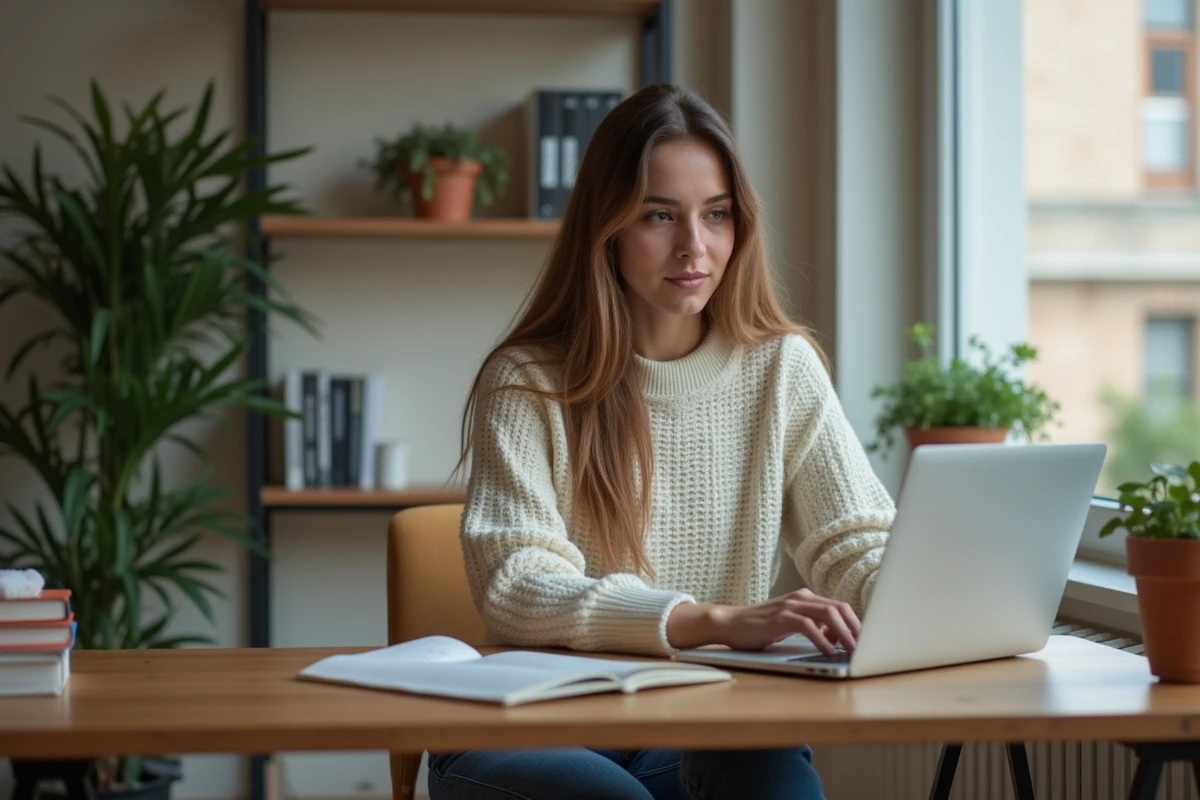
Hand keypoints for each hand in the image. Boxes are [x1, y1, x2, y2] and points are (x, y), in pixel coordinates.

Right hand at [667, 589, 860, 653]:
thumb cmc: (760, 628)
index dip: (857, 623)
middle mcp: (800, 598)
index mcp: (806, 598)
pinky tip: (828, 651)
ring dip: (844, 634)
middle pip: (839, 608)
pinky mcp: (779, 618)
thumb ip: (814, 628)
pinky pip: (807, 625)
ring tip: (852, 650)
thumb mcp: (791, 626)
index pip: (840, 607)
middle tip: (866, 647)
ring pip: (827, 614)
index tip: (869, 641)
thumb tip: (838, 639)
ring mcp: (789, 606)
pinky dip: (821, 639)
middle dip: (856, 628)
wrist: (728, 623)